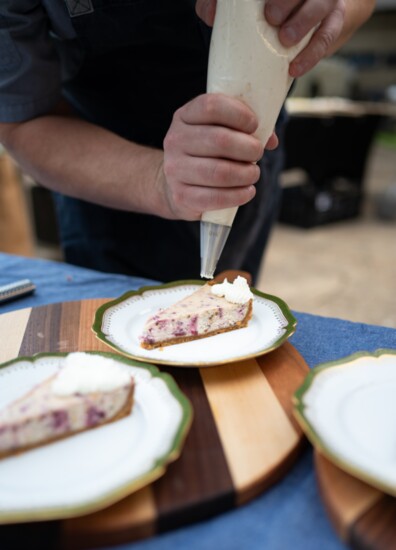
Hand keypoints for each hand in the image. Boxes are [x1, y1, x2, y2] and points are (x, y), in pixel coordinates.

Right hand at [162, 93, 276, 220]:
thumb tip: (270, 140)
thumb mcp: (218, 131)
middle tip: (258, 154)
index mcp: (185, 117)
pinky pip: (215, 198)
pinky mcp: (181, 196)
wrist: (176, 185)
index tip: (254, 125)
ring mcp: (175, 169)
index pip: (211, 107)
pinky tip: (247, 192)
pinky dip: (238, 196)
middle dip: (248, 148)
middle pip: (220, 140)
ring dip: (246, 174)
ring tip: (253, 174)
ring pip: (219, 172)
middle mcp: (175, 140)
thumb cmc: (206, 154)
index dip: (239, 114)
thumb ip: (245, 128)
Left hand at [196, 0, 345, 77]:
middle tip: (271, 16)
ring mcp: (324, 0)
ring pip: (322, 4)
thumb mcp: (245, 4)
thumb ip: (222, 4)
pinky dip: (311, 54)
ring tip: (285, 40)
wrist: (302, 20)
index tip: (264, 6)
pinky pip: (327, 36)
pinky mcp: (334, 21)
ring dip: (304, 21)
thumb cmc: (266, 7)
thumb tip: (209, 15)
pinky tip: (294, 68)